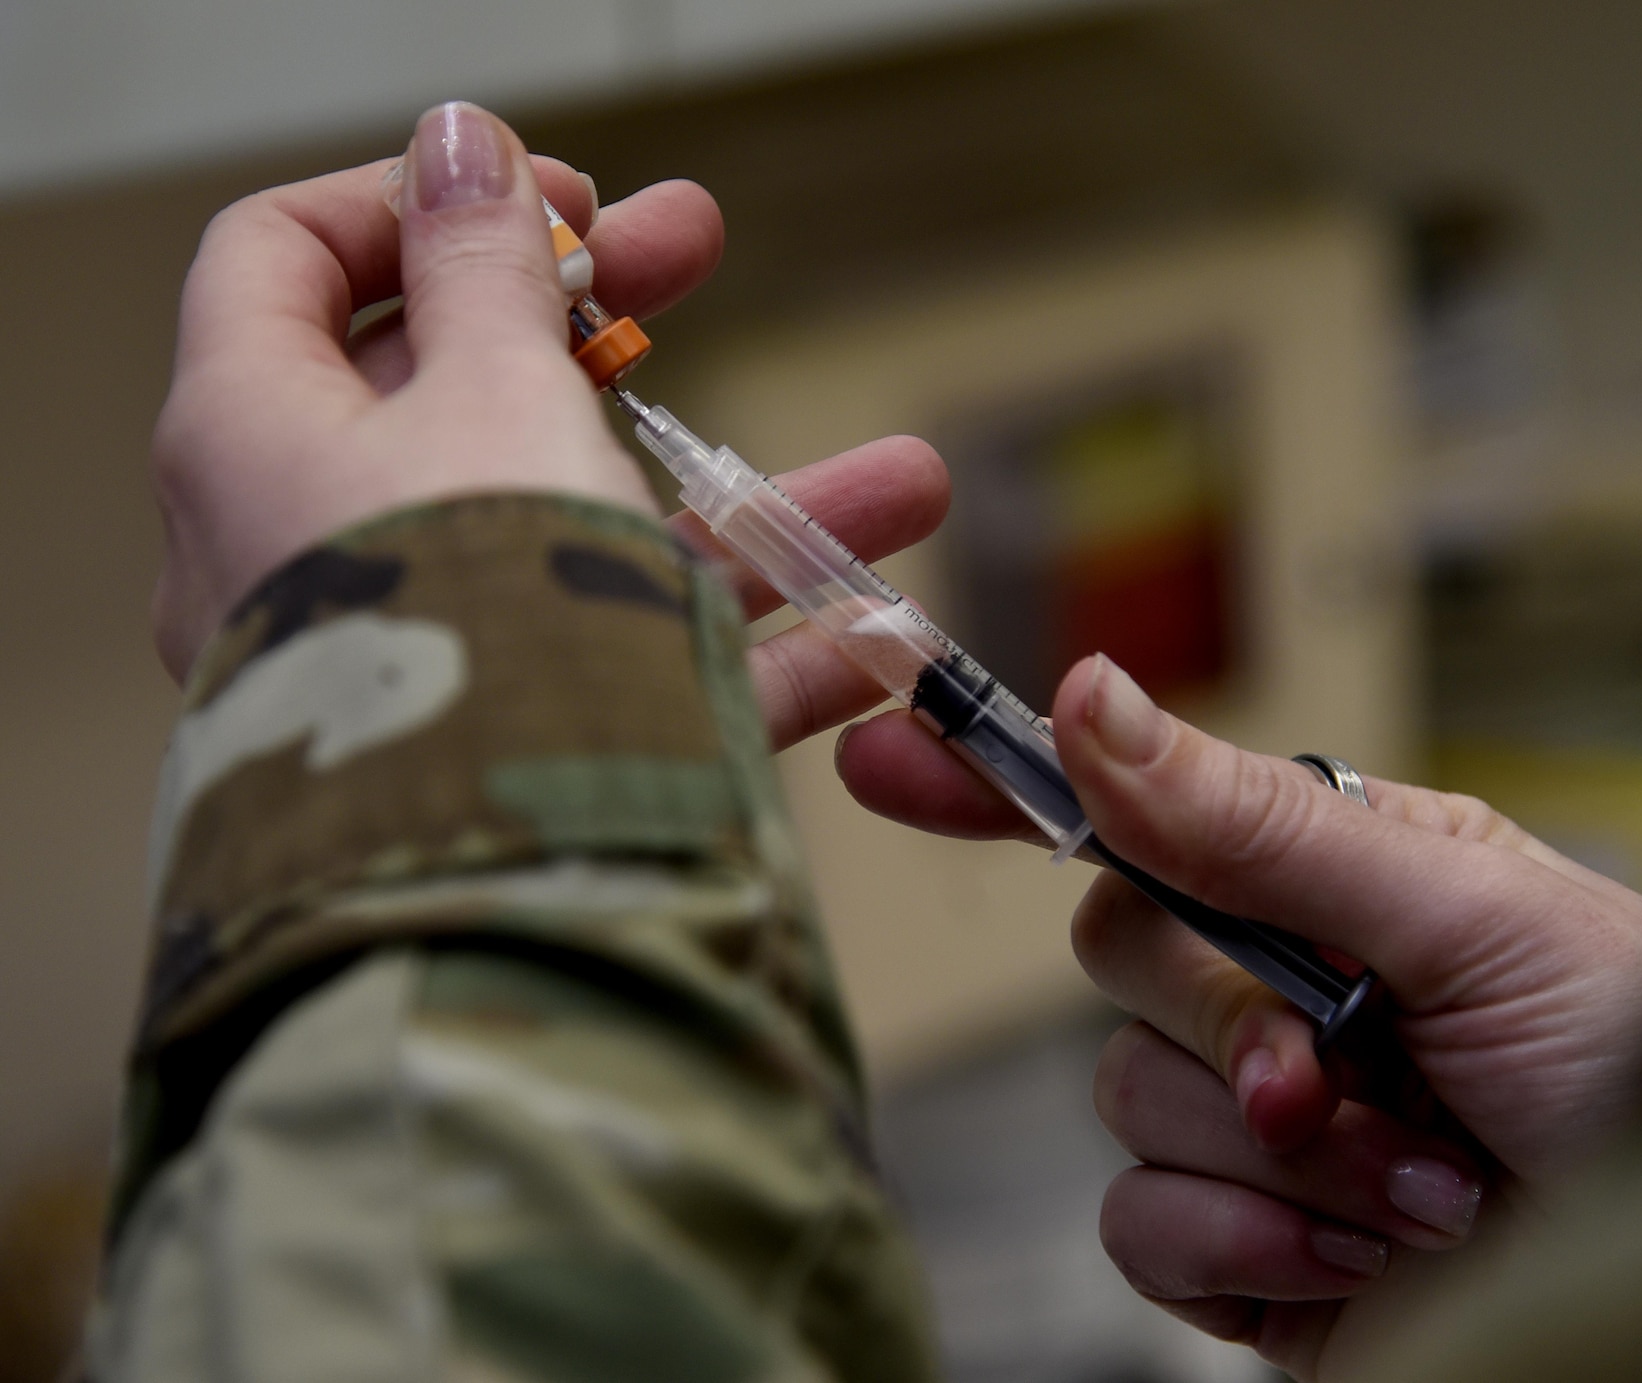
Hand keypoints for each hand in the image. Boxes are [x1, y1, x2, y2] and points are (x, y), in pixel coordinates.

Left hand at [151, 102, 946, 754]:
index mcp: (255, 433)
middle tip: (695, 247)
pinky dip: (754, 649)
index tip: (549, 198)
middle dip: (604, 316)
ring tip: (902, 484)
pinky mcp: (512, 742)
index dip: (411, 198)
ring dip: (752, 507)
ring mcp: (425, 647)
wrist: (480, 893)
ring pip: (589, 541)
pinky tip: (884, 638)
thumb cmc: (460, 627)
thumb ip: (484, 267)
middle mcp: (320, 542)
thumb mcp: (492, 396)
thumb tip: (455, 141)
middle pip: (456, 382)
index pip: (285, 257)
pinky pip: (636, 672)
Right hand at [837, 653, 1641, 1372]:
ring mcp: (1255, 1128)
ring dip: (1275, 1158)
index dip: (1008, 783)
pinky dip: (1247, 1250)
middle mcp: (1279, 991)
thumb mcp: (1466, 914)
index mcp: (1332, 879)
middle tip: (1343, 1066)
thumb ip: (1261, 826)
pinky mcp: (1245, 1254)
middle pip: (1115, 958)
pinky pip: (1143, 1232)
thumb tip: (1095, 700)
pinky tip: (1362, 1261)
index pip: (1137, 813)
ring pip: (1124, 1105)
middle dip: (1225, 1023)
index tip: (889, 752)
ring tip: (1419, 1184)